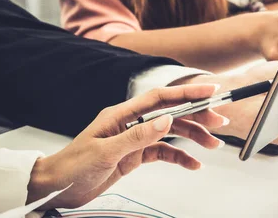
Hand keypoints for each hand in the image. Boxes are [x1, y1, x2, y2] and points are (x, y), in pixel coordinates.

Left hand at [27, 84, 227, 209]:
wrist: (58, 186)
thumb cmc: (73, 166)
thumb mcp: (105, 152)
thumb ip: (137, 136)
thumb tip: (165, 120)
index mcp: (121, 114)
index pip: (159, 98)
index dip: (186, 93)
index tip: (208, 91)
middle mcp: (130, 122)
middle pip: (170, 113)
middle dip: (196, 116)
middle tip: (219, 121)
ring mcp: (134, 138)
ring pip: (169, 132)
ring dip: (192, 137)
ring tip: (212, 144)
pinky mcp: (134, 154)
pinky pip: (162, 152)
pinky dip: (179, 156)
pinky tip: (192, 163)